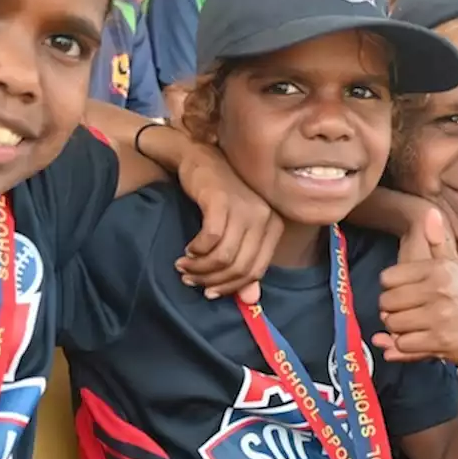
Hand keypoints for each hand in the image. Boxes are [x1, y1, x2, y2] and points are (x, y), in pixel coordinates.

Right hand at [173, 143, 281, 302]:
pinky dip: (197, 250)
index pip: (256, 270)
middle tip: (190, 279)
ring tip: (184, 266)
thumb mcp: (234, 229)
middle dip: (212, 279)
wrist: (199, 158)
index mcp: (273, 226)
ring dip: (200, 267)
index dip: (231, 286)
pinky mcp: (223, 201)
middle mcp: (264, 217)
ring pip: (224, 257)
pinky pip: (211, 239)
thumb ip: (242, 262)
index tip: (209, 292)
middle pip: (240, 267)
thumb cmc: (218, 196)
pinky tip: (188, 248)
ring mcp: (245, 208)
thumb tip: (251, 300)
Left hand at [372, 209, 457, 368]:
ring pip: (392, 323)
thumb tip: (430, 213)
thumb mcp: (455, 268)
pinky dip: (406, 347)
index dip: (394, 289)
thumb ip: (439, 243)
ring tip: (417, 326)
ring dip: (399, 330)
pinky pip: (402, 344)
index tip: (409, 294)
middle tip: (412, 313)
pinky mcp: (440, 340)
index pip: (388, 278)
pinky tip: (421, 341)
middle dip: (394, 311)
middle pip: (386, 303)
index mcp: (439, 269)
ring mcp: (440, 315)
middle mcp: (440, 289)